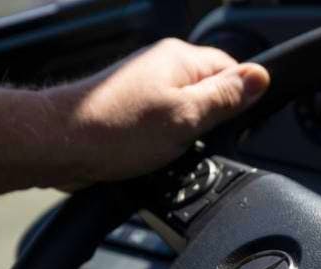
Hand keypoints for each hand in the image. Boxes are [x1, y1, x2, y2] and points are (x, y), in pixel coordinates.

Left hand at [44, 38, 269, 186]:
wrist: (59, 145)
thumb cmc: (113, 130)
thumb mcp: (185, 117)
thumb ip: (225, 98)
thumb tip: (261, 77)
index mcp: (180, 59)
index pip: (233, 72)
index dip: (238, 103)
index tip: (229, 127)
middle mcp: (162, 67)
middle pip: (209, 94)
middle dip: (209, 124)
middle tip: (194, 143)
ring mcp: (144, 89)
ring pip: (186, 114)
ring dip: (185, 138)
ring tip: (168, 152)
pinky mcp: (130, 112)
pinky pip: (163, 126)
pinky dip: (163, 145)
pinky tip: (152, 157)